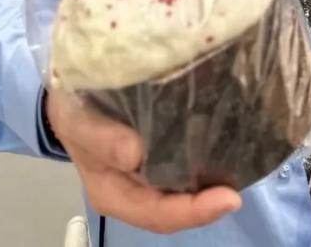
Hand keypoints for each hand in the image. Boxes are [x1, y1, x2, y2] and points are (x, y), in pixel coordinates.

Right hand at [45, 89, 241, 233]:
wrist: (70, 97)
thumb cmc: (73, 111)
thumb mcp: (77, 121)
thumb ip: (100, 138)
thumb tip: (134, 153)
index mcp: (114, 193)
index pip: (157, 214)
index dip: (193, 212)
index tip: (228, 198)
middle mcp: (135, 190)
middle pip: (175, 208)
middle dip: (208, 202)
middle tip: (239, 187)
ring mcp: (148, 174)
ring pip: (183, 189)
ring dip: (210, 182)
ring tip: (240, 166)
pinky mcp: (160, 153)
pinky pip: (184, 163)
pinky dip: (205, 158)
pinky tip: (223, 142)